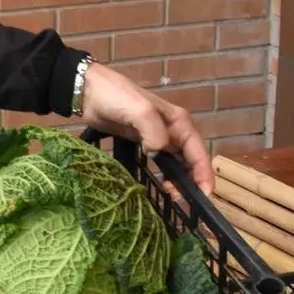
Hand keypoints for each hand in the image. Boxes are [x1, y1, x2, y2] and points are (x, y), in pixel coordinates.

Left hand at [77, 60, 214, 194]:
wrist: (89, 91)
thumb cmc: (117, 97)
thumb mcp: (140, 111)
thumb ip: (154, 132)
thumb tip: (157, 152)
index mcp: (179, 122)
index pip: (199, 153)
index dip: (204, 175)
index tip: (204, 196)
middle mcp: (173, 130)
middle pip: (191, 161)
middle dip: (192, 181)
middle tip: (181, 201)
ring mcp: (158, 137)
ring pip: (177, 163)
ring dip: (179, 180)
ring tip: (171, 196)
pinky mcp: (142, 143)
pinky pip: (160, 162)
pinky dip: (164, 174)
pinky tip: (160, 186)